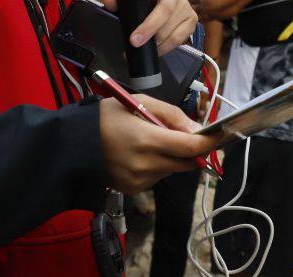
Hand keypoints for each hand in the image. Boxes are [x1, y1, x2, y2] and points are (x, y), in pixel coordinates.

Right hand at [99, 95, 221, 194]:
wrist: (72, 144)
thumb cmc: (105, 117)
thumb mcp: (138, 102)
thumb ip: (171, 114)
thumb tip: (197, 130)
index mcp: (147, 139)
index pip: (190, 147)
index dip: (209, 142)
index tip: (220, 135)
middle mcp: (145, 165)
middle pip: (186, 163)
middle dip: (192, 150)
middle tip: (188, 135)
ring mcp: (139, 181)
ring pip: (172, 170)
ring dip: (172, 157)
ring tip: (150, 141)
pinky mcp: (132, 190)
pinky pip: (157, 177)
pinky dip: (157, 166)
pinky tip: (139, 154)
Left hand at [103, 0, 197, 54]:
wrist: (161, 13)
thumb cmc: (144, 5)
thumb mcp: (129, 1)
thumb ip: (117, 0)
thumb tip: (110, 2)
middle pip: (165, 7)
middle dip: (149, 26)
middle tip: (135, 40)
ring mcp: (184, 4)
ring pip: (171, 24)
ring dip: (156, 40)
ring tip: (144, 48)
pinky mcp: (191, 19)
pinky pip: (179, 36)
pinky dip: (166, 46)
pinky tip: (157, 50)